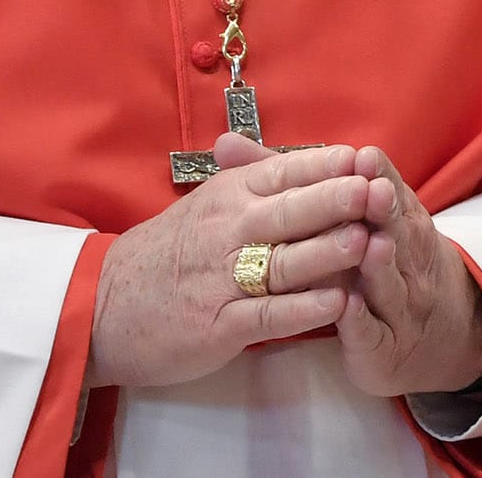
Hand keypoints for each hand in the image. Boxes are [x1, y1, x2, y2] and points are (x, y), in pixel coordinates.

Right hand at [88, 136, 374, 390]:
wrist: (107, 306)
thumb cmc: (171, 253)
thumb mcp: (209, 203)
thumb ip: (255, 180)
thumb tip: (314, 156)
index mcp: (228, 195)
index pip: (282, 172)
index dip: (325, 166)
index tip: (364, 158)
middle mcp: (226, 231)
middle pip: (287, 212)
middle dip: (333, 200)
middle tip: (374, 189)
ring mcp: (222, 279)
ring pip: (283, 262)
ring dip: (327, 252)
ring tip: (368, 242)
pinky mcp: (219, 324)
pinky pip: (268, 314)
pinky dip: (303, 309)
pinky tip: (338, 304)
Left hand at [336, 145, 481, 396]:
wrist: (445, 344)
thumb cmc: (405, 272)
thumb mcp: (403, 229)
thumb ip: (380, 193)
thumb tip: (356, 149)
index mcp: (411, 235)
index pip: (399, 203)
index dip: (383, 179)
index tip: (367, 157)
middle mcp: (409, 271)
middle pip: (397, 240)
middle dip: (385, 215)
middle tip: (373, 190)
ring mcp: (396, 313)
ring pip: (386, 286)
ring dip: (378, 266)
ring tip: (370, 243)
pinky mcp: (379, 353)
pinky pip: (370, 336)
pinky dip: (359, 322)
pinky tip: (348, 307)